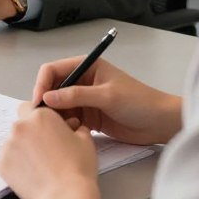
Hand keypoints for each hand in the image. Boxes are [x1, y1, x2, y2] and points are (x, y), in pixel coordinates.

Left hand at [0, 105, 110, 198]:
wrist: (65, 196)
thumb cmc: (78, 168)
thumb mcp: (85, 140)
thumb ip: (76, 127)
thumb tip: (73, 127)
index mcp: (40, 116)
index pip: (30, 107)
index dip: (38, 119)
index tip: (45, 129)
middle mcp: (20, 126)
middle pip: (21, 125)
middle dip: (29, 133)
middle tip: (44, 149)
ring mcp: (8, 145)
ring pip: (13, 143)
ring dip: (22, 149)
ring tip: (39, 165)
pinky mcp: (1, 164)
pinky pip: (7, 160)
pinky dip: (16, 165)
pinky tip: (31, 174)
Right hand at [33, 58, 181, 144]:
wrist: (160, 123)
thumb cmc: (138, 102)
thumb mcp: (107, 96)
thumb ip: (77, 96)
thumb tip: (47, 98)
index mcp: (87, 66)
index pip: (53, 70)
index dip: (42, 83)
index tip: (39, 101)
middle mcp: (82, 81)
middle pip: (52, 87)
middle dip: (45, 101)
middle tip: (40, 118)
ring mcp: (84, 99)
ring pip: (58, 105)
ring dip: (54, 115)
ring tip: (53, 127)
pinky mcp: (87, 116)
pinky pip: (67, 118)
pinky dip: (63, 125)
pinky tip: (65, 133)